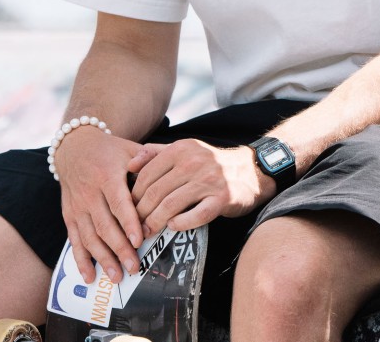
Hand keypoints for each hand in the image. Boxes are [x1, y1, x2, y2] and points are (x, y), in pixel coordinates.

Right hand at [53, 127, 147, 285]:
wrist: (75, 148)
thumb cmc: (111, 151)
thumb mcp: (130, 148)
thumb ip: (149, 159)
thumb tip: (168, 165)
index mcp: (107, 176)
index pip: (118, 203)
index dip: (128, 222)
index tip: (139, 241)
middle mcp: (89, 193)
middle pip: (105, 225)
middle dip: (119, 249)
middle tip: (134, 268)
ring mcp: (78, 207)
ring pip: (89, 237)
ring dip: (103, 259)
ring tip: (117, 277)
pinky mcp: (69, 216)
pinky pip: (74, 241)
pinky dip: (81, 260)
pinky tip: (90, 276)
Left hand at [128, 139, 272, 237]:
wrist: (251, 170)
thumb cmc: (212, 163)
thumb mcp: (186, 149)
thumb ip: (156, 153)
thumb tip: (129, 163)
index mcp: (181, 149)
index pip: (147, 174)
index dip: (133, 195)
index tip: (128, 209)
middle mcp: (194, 162)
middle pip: (156, 192)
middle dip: (140, 213)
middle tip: (134, 226)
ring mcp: (209, 180)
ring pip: (171, 205)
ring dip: (155, 222)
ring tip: (148, 231)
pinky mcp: (222, 198)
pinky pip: (196, 215)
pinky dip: (181, 223)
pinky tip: (173, 227)